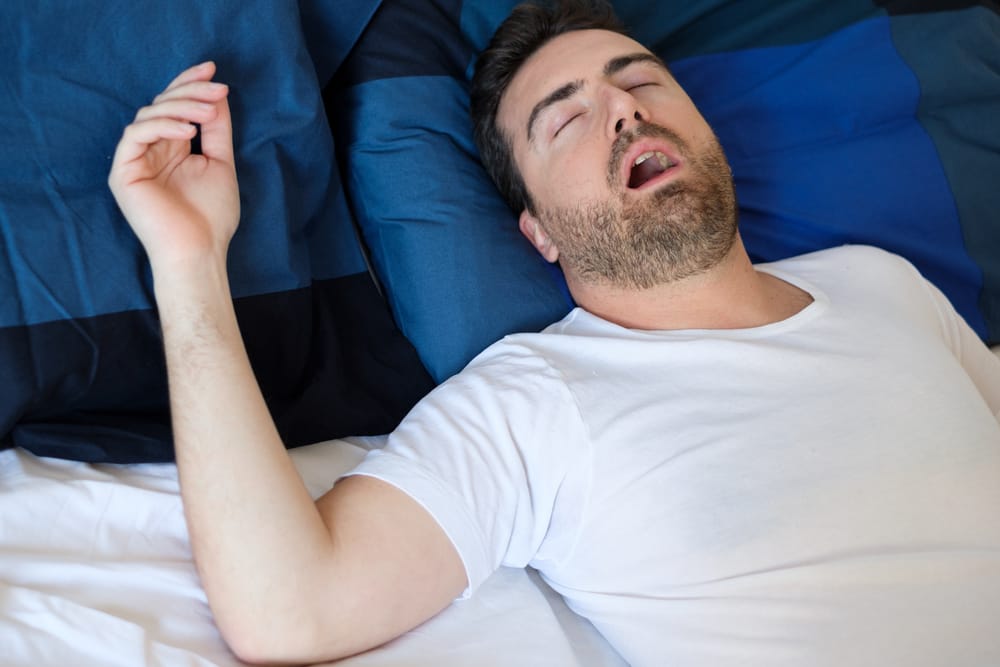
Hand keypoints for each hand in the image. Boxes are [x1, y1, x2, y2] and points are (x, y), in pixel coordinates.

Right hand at [109, 61, 239, 272]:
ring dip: (182, 107)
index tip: (214, 70)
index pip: (175, 106)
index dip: (190, 84)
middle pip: (162, 105)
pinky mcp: (122, 172)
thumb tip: (217, 94)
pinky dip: (163, 127)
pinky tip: (190, 132)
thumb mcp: (220, 163)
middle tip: (217, 88)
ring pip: (149, 115)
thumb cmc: (211, 216)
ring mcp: (134, 160)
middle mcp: (151, 150)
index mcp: (172, 148)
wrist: (198, 251)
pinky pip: (135, 135)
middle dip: (190, 91)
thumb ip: (216, 129)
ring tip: (209, 113)